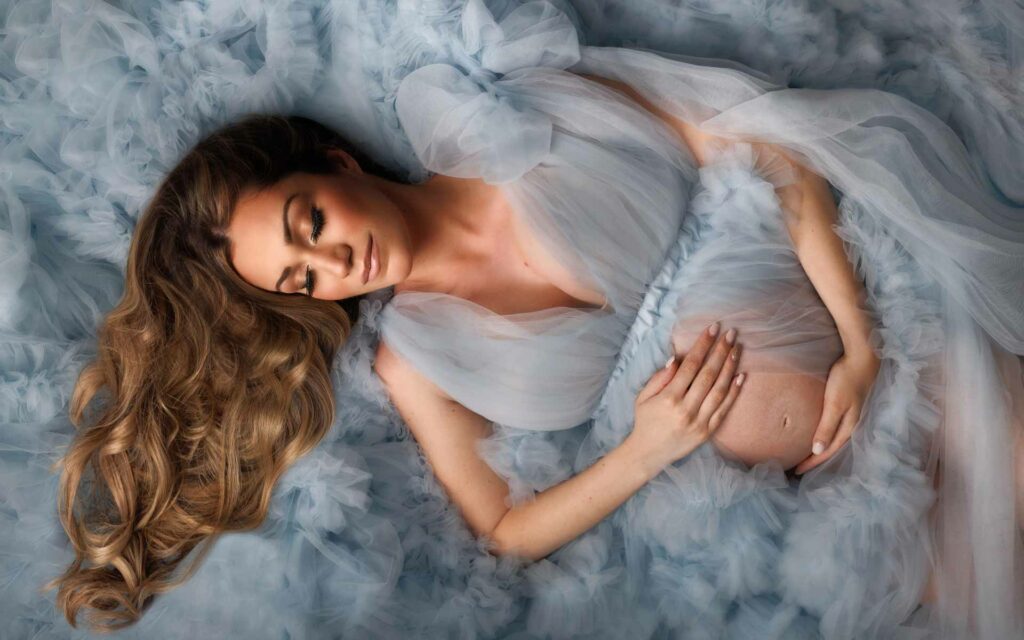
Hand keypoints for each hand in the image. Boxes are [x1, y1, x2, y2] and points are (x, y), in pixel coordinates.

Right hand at [628, 323, 745, 475]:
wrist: (649, 453)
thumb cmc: (645, 421)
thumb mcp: (643, 397)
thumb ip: (660, 378)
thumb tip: (677, 358)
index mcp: (668, 398)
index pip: (690, 365)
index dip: (703, 345)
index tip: (712, 329)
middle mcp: (686, 409)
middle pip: (708, 374)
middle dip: (720, 351)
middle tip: (730, 333)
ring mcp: (699, 421)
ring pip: (719, 390)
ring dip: (730, 367)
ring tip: (737, 349)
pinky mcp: (708, 431)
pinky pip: (724, 409)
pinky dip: (734, 392)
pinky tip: (740, 375)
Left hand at [794, 347, 880, 474]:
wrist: (862, 355)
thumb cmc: (847, 378)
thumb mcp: (834, 404)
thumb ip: (826, 427)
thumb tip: (817, 451)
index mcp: (849, 426)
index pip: (827, 451)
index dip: (812, 462)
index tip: (796, 471)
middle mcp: (851, 423)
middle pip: (831, 447)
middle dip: (816, 458)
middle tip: (798, 467)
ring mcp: (851, 413)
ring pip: (833, 437)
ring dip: (820, 447)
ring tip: (806, 454)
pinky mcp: (847, 403)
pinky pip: (834, 425)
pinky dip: (824, 433)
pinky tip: (817, 432)